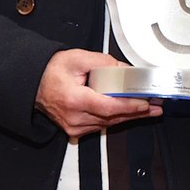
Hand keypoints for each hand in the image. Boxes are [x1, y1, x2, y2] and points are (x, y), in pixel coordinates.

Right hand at [34, 49, 161, 137]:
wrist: (32, 84)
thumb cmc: (52, 71)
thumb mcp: (78, 58)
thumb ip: (104, 63)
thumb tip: (126, 70)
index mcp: (74, 100)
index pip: (108, 107)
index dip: (130, 106)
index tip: (146, 103)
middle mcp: (74, 118)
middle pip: (112, 118)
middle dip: (137, 112)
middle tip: (156, 106)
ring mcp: (74, 127)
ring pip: (108, 124)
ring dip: (129, 117)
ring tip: (150, 110)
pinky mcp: (76, 130)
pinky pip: (101, 126)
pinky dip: (116, 119)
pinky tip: (130, 114)